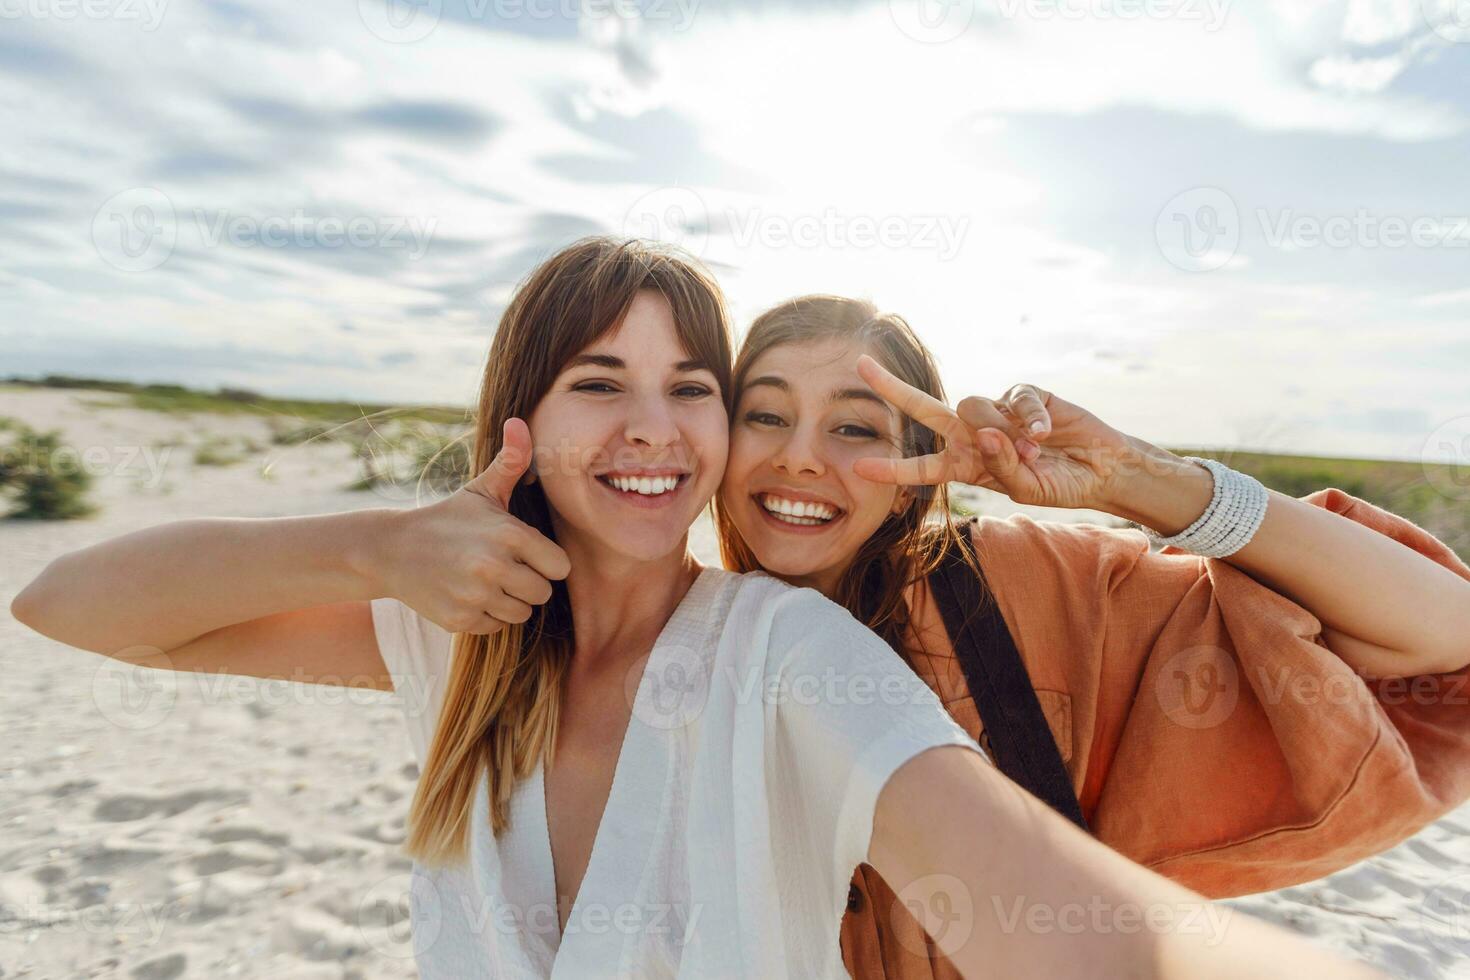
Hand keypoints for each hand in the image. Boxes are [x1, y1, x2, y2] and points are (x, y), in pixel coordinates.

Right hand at [381, 418, 570, 633]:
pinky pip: (495, 626)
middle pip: (542, 593)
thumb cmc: (448, 519)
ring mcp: (475, 596)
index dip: (547, 562)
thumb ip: (510, 462)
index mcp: (508, 535)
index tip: (528, 554)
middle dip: (528, 583)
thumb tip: (519, 421)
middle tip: (504, 567)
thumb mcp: (480, 490)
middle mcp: (493, 567)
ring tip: (485, 580)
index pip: (560, 567)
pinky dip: (485, 615)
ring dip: (508, 601)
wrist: (392, 550)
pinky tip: (467, 594)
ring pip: (520, 614)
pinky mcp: (459, 620)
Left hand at [850, 354, 1139, 510]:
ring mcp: (996, 411)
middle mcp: (974, 434)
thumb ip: (1002, 467)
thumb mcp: (1027, 488)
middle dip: (892, 388)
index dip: (893, 469)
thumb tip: (985, 434)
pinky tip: (1046, 434)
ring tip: (1032, 451)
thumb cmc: (1059, 484)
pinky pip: (1015, 398)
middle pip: (924, 408)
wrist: (1100, 468)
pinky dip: (1030, 418)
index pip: (923, 467)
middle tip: (860, 366)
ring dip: (999, 430)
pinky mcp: (1022, 394)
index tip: (860, 469)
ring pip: (972, 405)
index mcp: (966, 464)